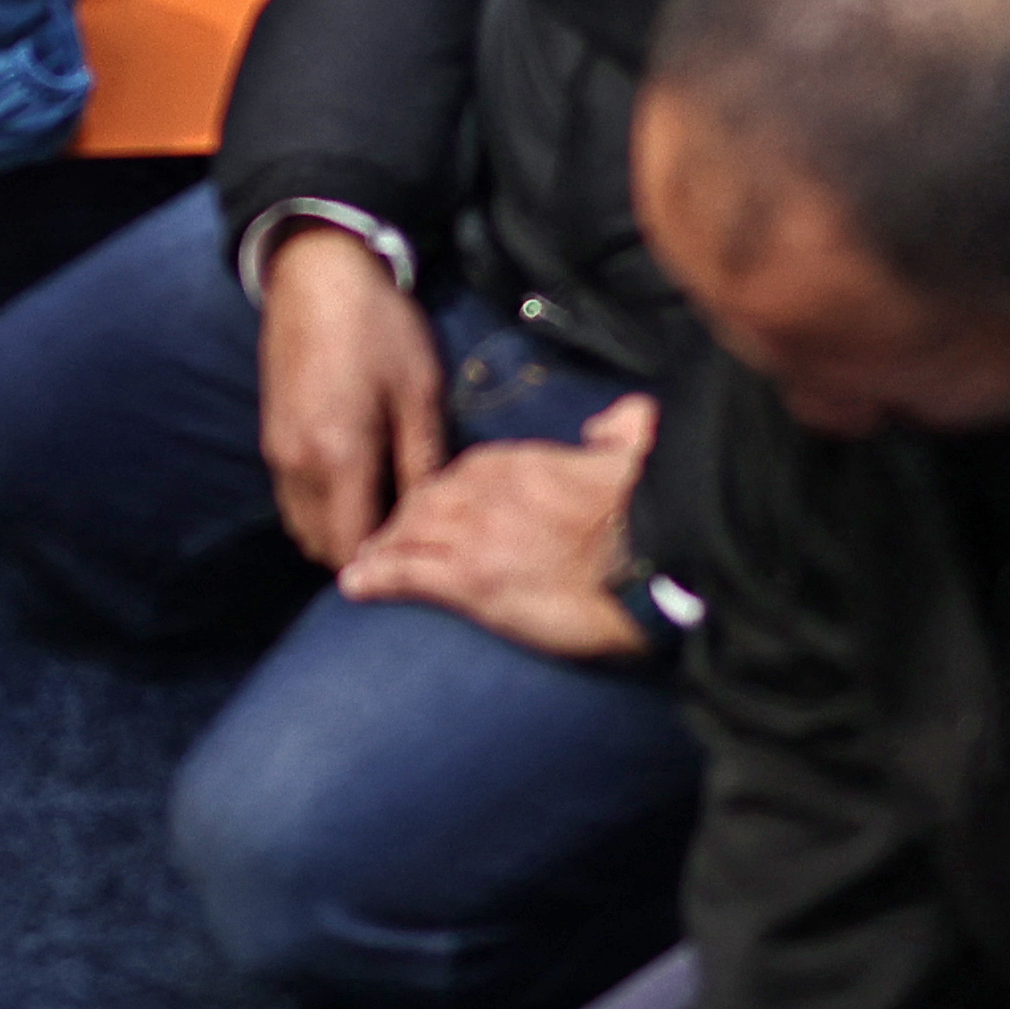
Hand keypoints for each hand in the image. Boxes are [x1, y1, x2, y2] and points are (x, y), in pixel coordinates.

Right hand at [250, 223, 449, 572]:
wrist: (317, 275)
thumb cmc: (378, 328)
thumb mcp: (419, 392)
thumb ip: (423, 461)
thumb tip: (434, 517)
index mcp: (338, 456)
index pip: (353, 548)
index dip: (387, 561)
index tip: (422, 550)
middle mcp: (298, 466)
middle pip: (323, 547)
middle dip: (363, 551)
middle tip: (408, 532)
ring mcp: (277, 454)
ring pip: (303, 527)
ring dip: (338, 531)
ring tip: (384, 508)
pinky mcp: (271, 440)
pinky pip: (293, 500)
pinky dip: (321, 509)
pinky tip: (357, 483)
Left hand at [332, 396, 658, 663]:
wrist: (653, 559)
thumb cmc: (650, 515)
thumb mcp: (635, 454)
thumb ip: (622, 429)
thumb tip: (613, 422)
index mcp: (521, 462)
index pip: (462, 473)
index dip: (445, 496)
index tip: (439, 512)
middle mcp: (485, 491)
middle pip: (425, 501)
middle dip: (403, 521)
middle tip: (389, 541)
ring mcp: (472, 535)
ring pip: (408, 533)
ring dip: (383, 547)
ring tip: (365, 564)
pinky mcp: (469, 579)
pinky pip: (406, 572)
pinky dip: (376, 577)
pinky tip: (355, 586)